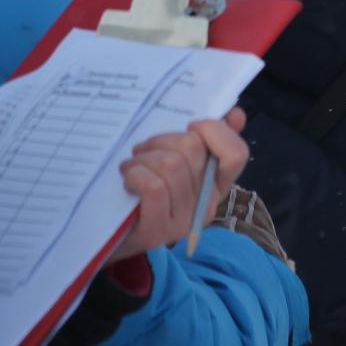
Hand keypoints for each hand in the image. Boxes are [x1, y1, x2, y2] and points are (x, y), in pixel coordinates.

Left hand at [111, 107, 248, 258]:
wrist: (110, 229)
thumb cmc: (142, 187)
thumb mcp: (172, 156)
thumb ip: (202, 137)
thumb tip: (235, 114)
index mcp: (215, 184)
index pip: (236, 153)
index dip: (214, 130)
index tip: (191, 126)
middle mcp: (206, 205)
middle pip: (193, 148)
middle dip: (163, 140)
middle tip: (145, 151)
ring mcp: (183, 221)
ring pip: (171, 165)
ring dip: (143, 158)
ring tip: (132, 167)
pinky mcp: (158, 232)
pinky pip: (153, 187)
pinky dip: (135, 174)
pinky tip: (127, 180)